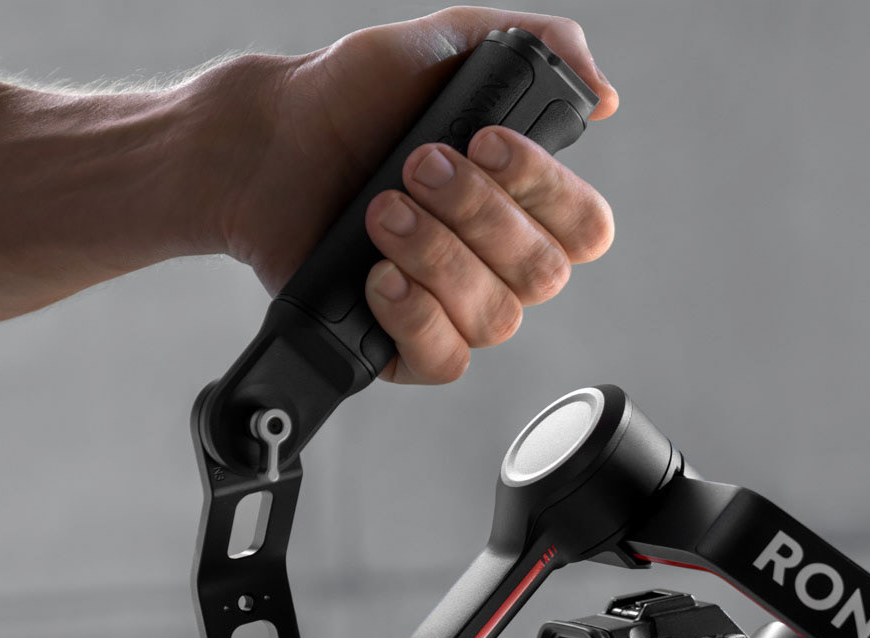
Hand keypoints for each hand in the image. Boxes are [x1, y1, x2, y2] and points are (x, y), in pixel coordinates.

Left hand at [210, 7, 618, 382]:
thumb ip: (534, 46)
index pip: (586, 226)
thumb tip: (604, 96)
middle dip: (476, 214)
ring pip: (495, 317)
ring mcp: (453, 307)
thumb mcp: (442, 43)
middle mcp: (499, 262)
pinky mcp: (402, 345)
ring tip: (379, 210)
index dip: (545, 189)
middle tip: (412, 167)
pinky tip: (378, 276)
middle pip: (544, 274)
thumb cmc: (351, 95)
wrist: (265, 141)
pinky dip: (416, 317)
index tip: (482, 142)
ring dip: (437, 255)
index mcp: (523, 203)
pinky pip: (445, 362)